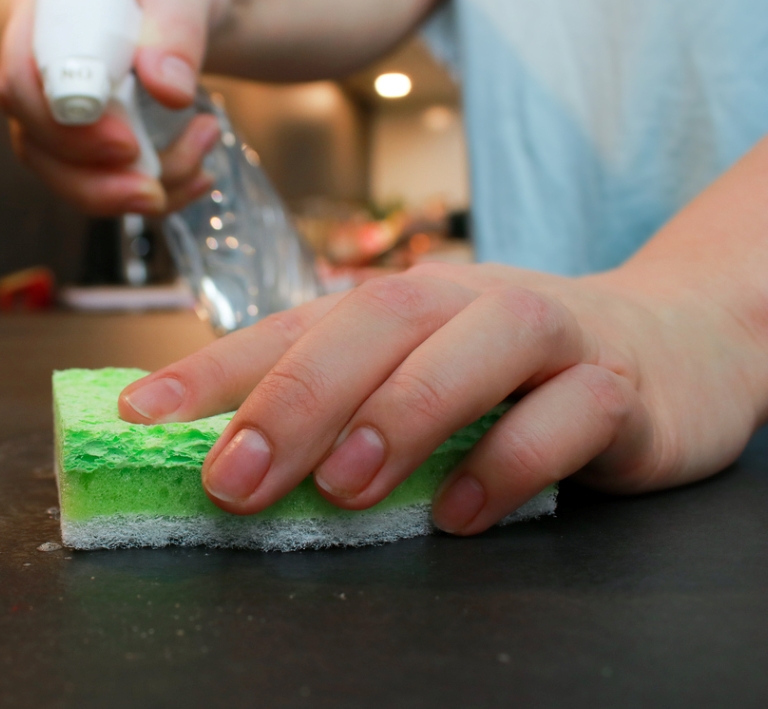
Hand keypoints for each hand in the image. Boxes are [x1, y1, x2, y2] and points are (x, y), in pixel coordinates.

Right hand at [0, 0, 228, 215]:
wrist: (200, 2)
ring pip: (66, 176)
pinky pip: (104, 186)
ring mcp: (58, 111)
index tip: (126, 144)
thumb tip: (168, 90)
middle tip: (155, 189)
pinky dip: (157, 194)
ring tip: (201, 168)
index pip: (21, 82)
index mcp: (41, 13)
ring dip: (129, 194)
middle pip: (33, 142)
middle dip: (94, 180)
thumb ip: (177, 27)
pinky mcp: (87, 142)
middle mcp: (37, 67)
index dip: (65, 125)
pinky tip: (202, 176)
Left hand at [118, 261, 763, 533]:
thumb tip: (229, 461)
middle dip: (296, 396)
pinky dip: (510, 461)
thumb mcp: (417, 381)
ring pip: (476, 345)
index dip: (214, 368)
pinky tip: (460, 510)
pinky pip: (566, 414)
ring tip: (343, 488)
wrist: (670, 349)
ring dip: (401, 414)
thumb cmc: (513, 374)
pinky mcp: (617, 383)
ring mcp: (548, 333)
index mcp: (401, 304)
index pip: (294, 324)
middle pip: (376, 321)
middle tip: (235, 476)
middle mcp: (465, 300)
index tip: (140, 413)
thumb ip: (344, 412)